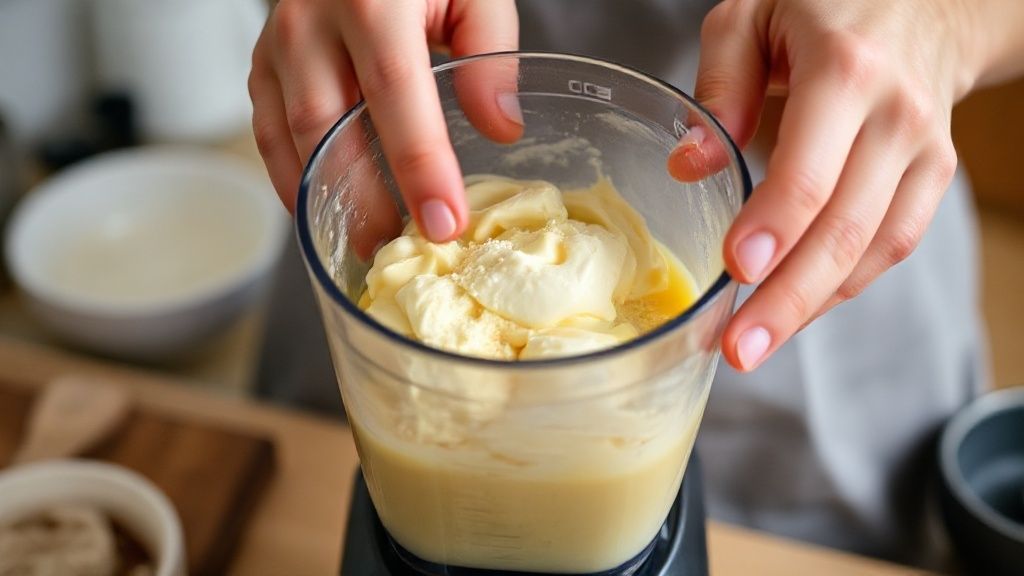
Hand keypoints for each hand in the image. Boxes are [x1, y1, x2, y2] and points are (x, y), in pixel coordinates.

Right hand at [248, 0, 518, 241]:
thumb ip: (491, 49)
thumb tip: (500, 129)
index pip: (395, 93)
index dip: (419, 164)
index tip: (444, 221)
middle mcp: (311, 21)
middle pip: (329, 127)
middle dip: (367, 200)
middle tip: (402, 250)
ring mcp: (277, 42)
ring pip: (289, 137)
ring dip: (327, 198)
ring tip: (367, 244)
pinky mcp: (262, 61)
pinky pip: (267, 131)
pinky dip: (294, 178)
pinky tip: (324, 209)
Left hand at [675, 0, 984, 371]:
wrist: (927, 3)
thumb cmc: (824, 6)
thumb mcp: (753, 15)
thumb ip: (721, 85)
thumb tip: (689, 166)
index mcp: (845, 71)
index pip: (810, 170)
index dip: (772, 229)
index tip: (733, 273)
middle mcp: (894, 118)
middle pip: (843, 229)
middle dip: (787, 300)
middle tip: (737, 350)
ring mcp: (922, 152)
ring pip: (871, 250)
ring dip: (811, 307)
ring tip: (755, 345)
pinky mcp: (932, 177)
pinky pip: (891, 246)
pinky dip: (843, 286)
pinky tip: (798, 310)